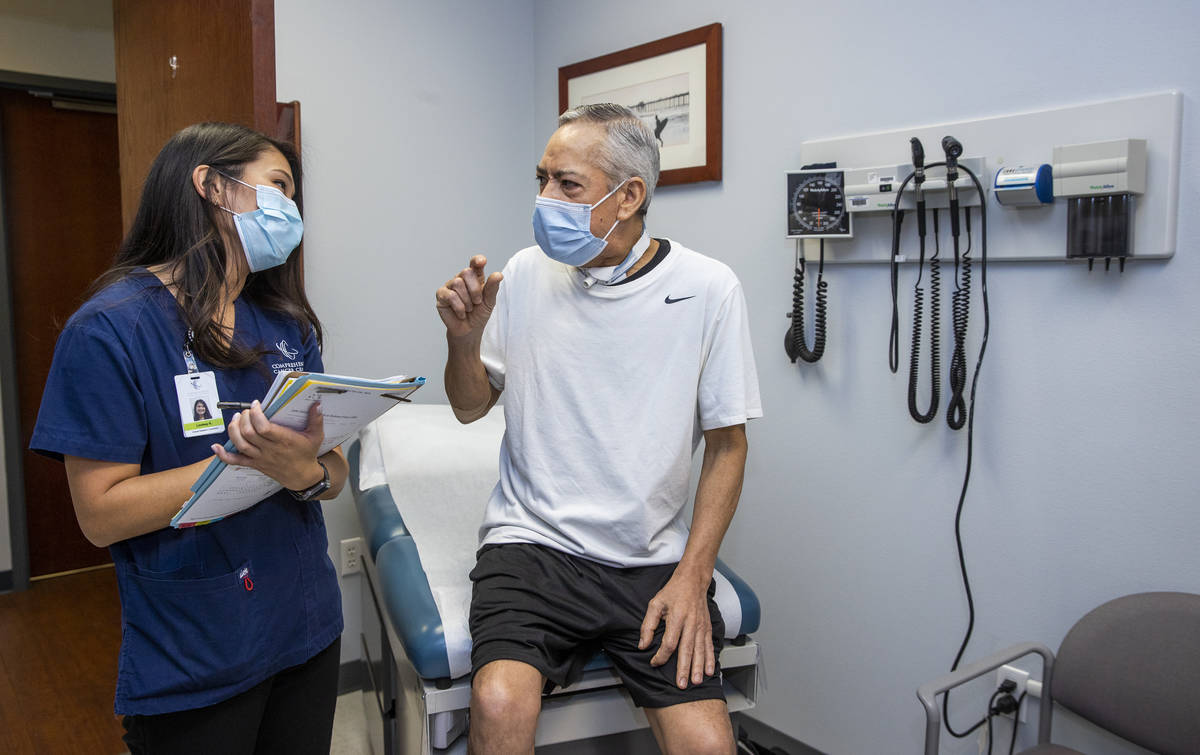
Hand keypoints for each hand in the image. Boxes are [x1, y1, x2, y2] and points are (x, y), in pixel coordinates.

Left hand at [212, 402, 325, 490]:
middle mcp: (270, 450)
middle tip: (246, 411)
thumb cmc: (308, 454)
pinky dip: (223, 455)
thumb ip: (316, 419)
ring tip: (236, 419)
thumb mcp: (316, 436)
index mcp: (285, 441)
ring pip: (241, 444)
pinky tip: (215, 447)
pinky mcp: (255, 464)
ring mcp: (261, 458)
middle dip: (244, 419)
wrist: (303, 477)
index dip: (256, 414)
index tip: (256, 405)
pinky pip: (236, 461)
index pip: (264, 427)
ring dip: (234, 430)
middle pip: (249, 434)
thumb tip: (317, 404)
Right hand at [436, 255, 502, 338]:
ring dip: (467, 300)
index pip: (474, 264)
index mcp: (474, 278)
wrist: (469, 331)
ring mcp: (449, 286)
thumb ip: (492, 288)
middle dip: (474, 289)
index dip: (477, 260)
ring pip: (457, 282)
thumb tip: (498, 275)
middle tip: (477, 302)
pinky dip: (459, 307)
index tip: (482, 262)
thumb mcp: (489, 301)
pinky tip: (461, 313)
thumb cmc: (479, 314)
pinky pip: (450, 295)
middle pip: (466, 272)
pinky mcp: (441, 295)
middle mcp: (461, 279)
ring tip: (468, 309)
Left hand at [638, 570, 715, 688]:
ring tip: (696, 682)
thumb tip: (643, 645)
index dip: (661, 655)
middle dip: (684, 668)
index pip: (669, 642)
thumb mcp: (655, 604)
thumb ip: (648, 625)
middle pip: (687, 649)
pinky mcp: (707, 628)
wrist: (693, 581)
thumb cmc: (673, 592)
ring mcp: (701, 626)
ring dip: (698, 667)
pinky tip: (710, 671)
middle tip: (681, 684)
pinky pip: (709, 646)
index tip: (654, 662)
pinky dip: (710, 659)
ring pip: (700, 650)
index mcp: (676, 617)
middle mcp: (691, 624)